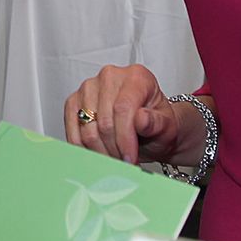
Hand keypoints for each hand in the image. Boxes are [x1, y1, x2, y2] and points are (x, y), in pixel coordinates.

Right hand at [63, 64, 184, 164]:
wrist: (150, 128)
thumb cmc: (158, 124)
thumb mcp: (167, 126)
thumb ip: (157, 123)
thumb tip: (141, 119)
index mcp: (136, 76)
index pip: (122, 108)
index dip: (125, 139)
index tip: (130, 159)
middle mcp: (110, 77)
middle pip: (104, 121)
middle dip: (114, 149)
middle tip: (125, 164)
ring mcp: (89, 88)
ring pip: (87, 129)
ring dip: (101, 152)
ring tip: (115, 160)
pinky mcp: (74, 102)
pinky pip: (73, 131)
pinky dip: (84, 150)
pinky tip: (99, 156)